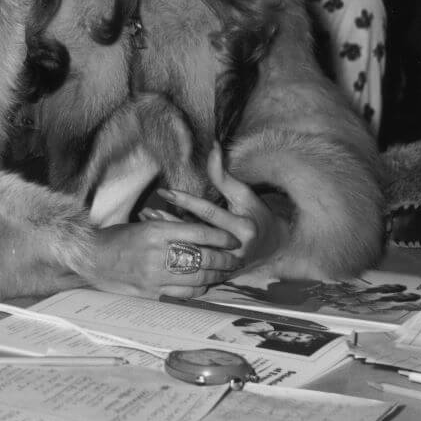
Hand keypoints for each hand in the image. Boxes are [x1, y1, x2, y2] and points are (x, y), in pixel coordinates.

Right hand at [88, 218, 241, 298]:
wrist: (92, 258)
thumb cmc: (116, 238)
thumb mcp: (143, 225)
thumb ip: (170, 228)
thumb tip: (201, 234)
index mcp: (155, 230)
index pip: (198, 233)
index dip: (221, 237)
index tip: (233, 240)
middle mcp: (158, 252)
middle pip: (203, 257)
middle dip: (225, 259)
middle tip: (236, 259)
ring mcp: (155, 275)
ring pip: (198, 278)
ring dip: (216, 276)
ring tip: (225, 272)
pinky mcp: (152, 292)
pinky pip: (184, 293)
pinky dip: (199, 289)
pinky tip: (205, 285)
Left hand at [156, 142, 287, 271]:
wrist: (274, 248)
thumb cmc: (257, 215)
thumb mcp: (244, 194)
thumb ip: (224, 175)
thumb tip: (213, 145)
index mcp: (243, 229)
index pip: (209, 213)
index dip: (185, 201)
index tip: (164, 191)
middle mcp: (235, 250)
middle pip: (196, 235)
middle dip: (169, 223)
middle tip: (146, 211)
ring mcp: (227, 266)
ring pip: (192, 252)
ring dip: (167, 238)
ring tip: (146, 223)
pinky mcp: (220, 275)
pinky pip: (193, 263)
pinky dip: (175, 252)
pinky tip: (158, 242)